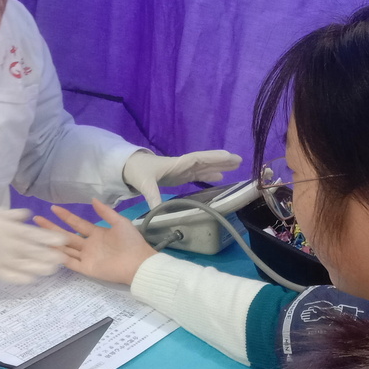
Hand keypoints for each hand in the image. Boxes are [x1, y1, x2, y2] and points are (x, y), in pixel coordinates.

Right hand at [0, 206, 67, 283]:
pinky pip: (7, 276)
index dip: (49, 238)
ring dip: (40, 268)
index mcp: (3, 226)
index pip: (32, 233)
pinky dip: (20, 278)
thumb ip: (8, 215)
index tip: (64, 240)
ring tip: (53, 270)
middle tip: (65, 258)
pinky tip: (32, 279)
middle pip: (31, 251)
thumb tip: (27, 215)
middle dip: (50, 255)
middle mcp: (2, 243)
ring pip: (23, 265)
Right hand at [32, 200, 157, 285]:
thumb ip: (105, 212)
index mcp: (96, 233)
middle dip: (51, 228)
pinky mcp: (87, 269)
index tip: (53, 208)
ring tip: (37, 236)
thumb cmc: (131, 242)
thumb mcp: (119, 222)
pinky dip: (60, 258)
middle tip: (36, 220)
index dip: (65, 216)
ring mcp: (86, 257)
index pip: (76, 223)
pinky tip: (48, 252)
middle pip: (66, 235)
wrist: (139, 263)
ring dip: (52, 242)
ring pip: (65, 249)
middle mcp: (88, 245)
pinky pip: (70, 263)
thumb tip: (92, 199)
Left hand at [122, 149, 242, 207]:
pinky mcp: (180, 175)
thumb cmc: (138, 172)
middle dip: (221, 160)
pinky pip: (199, 173)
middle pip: (205, 161)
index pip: (197, 159)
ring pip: (204, 166)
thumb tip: (158, 212)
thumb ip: (153, 197)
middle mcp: (182, 165)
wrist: (129, 167)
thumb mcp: (145, 185)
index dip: (212, 158)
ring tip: (235, 165)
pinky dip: (210, 174)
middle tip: (239, 160)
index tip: (228, 156)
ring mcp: (182, 170)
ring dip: (219, 166)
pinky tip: (220, 178)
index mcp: (176, 164)